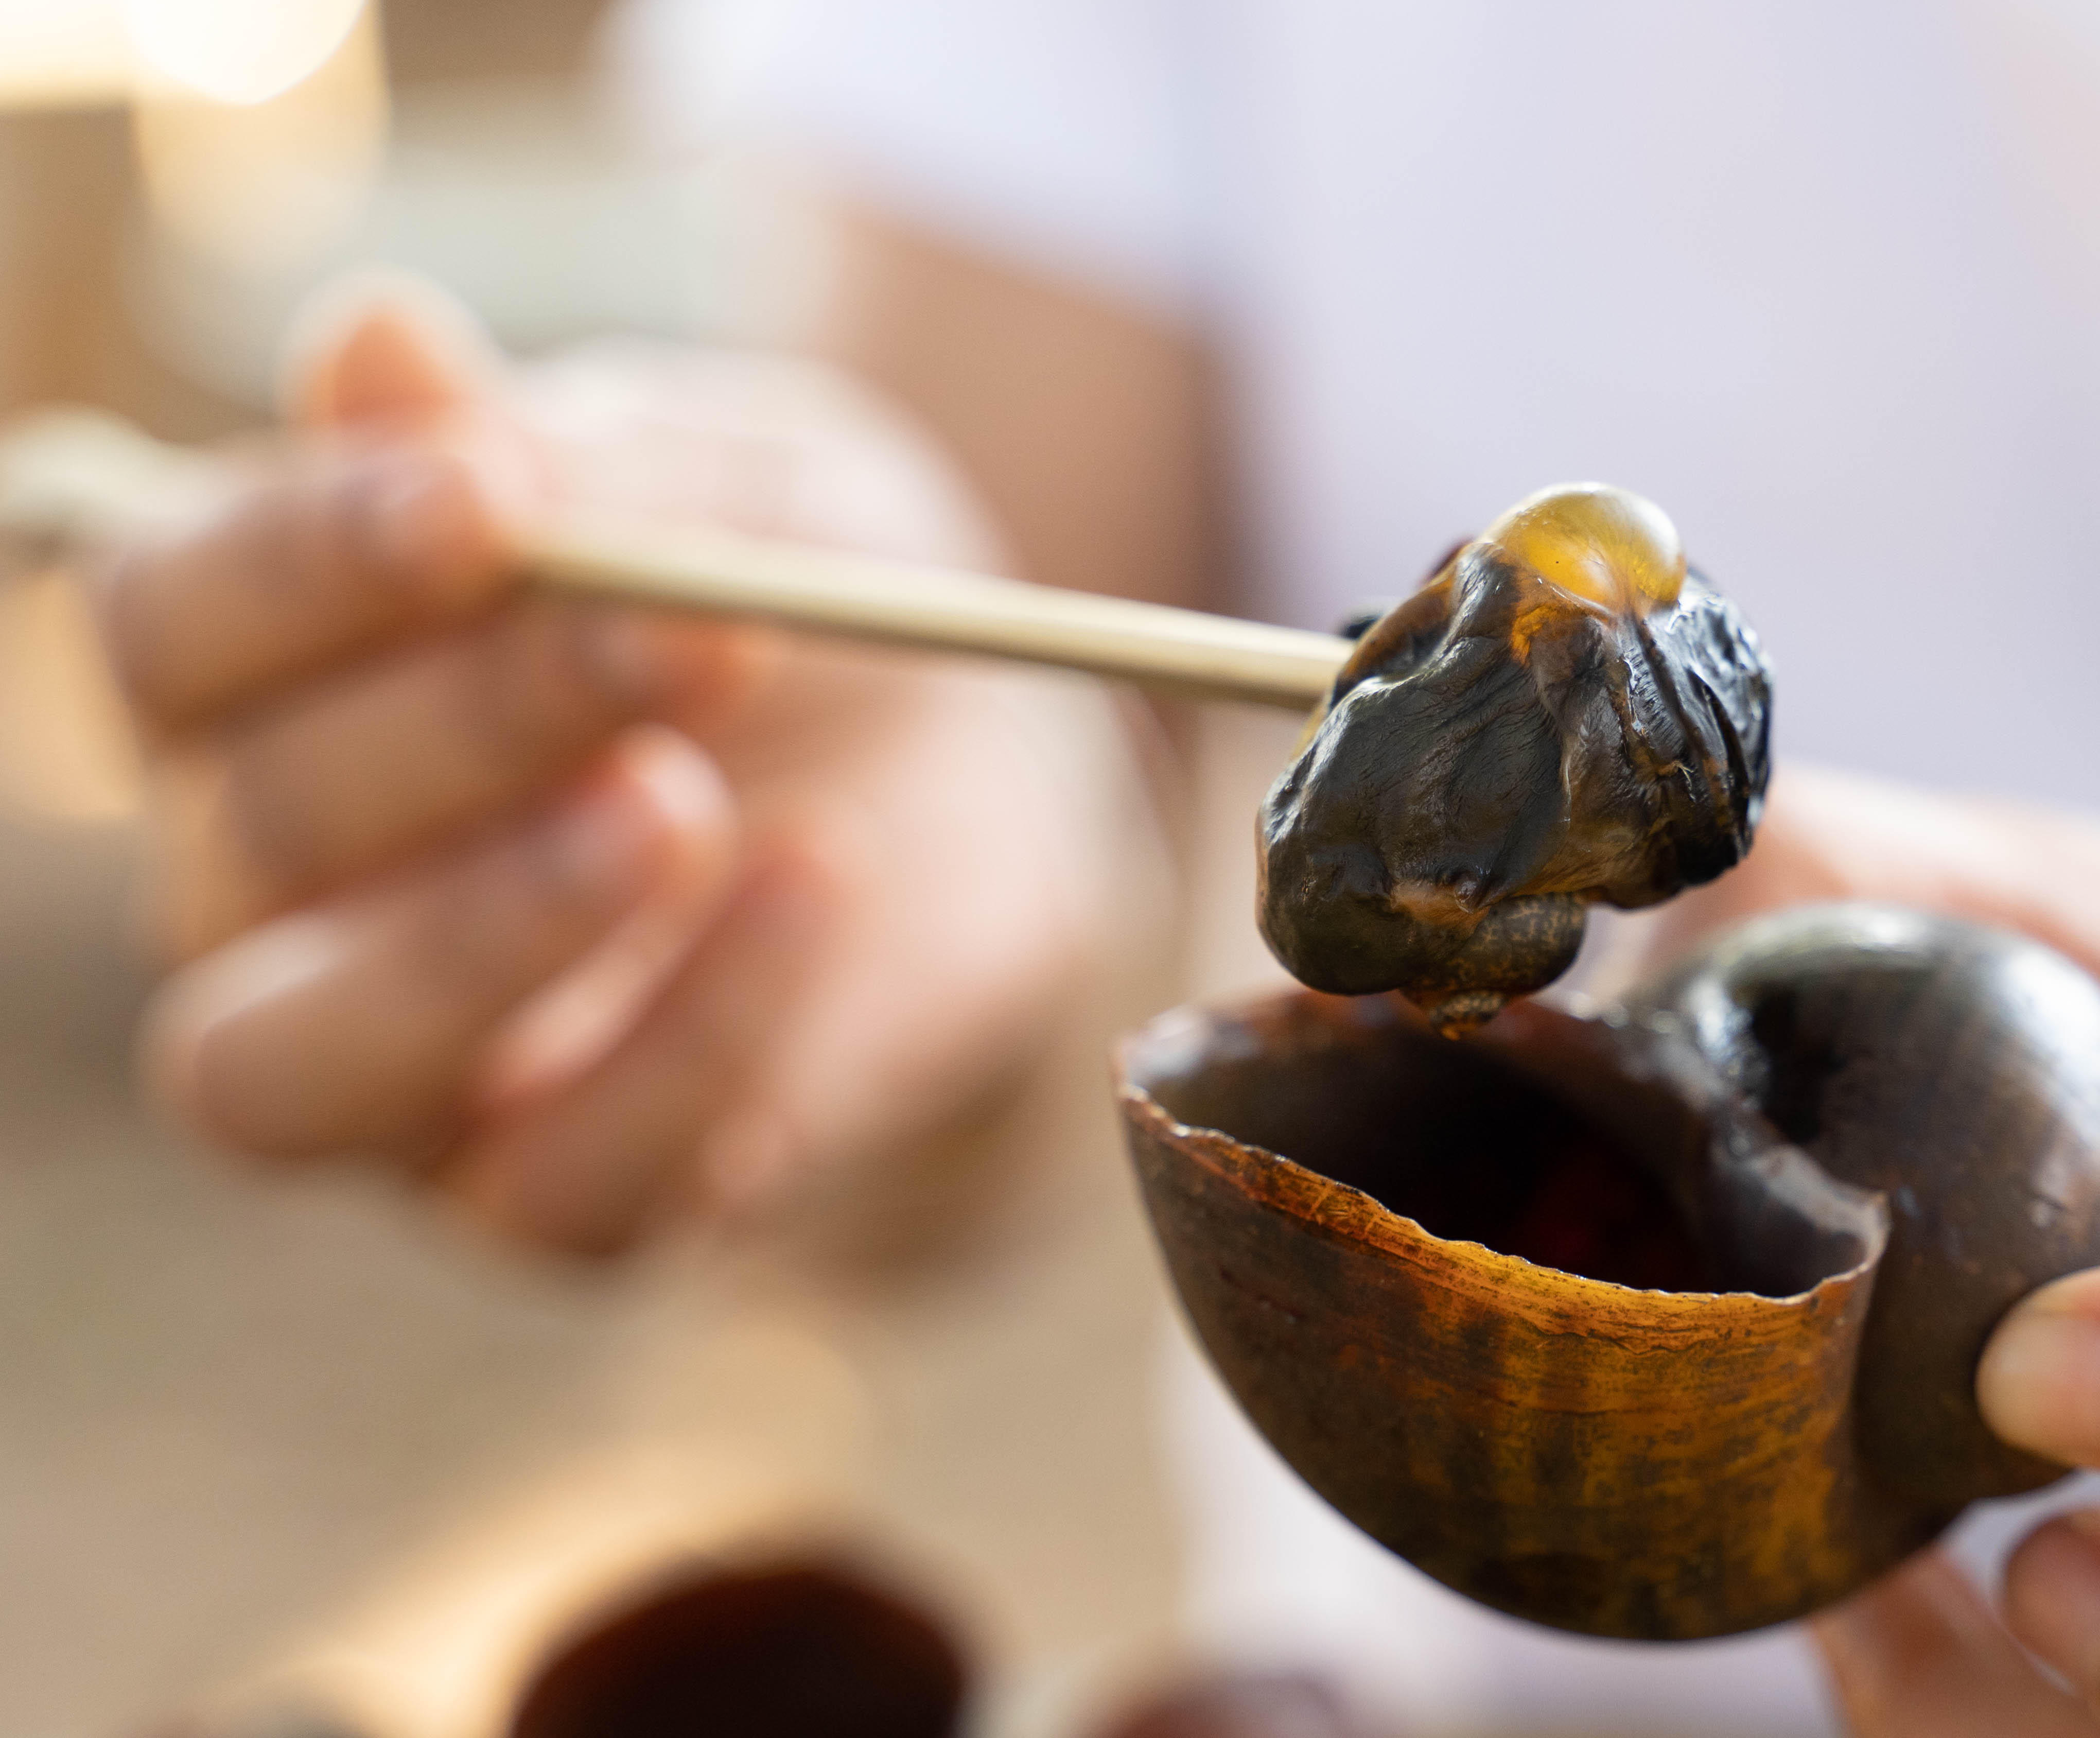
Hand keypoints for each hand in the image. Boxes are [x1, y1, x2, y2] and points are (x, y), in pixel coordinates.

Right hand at [99, 286, 1164, 1254]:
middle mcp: (271, 889)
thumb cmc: (808, 589)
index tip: (489, 499)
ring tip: (682, 809)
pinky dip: (687, 1055)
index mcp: (264, 672)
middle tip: (693, 631)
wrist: (992, 773)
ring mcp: (394, 1070)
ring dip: (483, 938)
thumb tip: (372, 339)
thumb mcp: (739, 476)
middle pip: (249, 831)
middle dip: (471, 722)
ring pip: (292, 1071)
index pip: (167, 620)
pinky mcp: (549, 1196)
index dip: (304, 560)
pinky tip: (816, 893)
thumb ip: (569, 444)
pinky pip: (550, 1192)